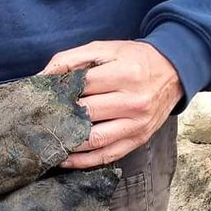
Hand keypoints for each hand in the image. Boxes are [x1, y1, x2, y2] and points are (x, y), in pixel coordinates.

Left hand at [43, 40, 182, 168]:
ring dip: (67, 144)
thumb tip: (41, 77)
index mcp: (125, 74)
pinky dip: (83, 161)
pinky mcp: (138, 139)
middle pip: (86, 113)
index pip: (82, 86)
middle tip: (36, 122)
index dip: (58, 92)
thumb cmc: (134, 60)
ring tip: (46, 144)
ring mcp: (137, 124)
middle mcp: (134, 101)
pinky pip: (107, 155)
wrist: (174, 71)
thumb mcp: (105, 49)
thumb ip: (71, 59)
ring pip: (95, 139)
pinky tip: (64, 159)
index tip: (40, 98)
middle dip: (59, 118)